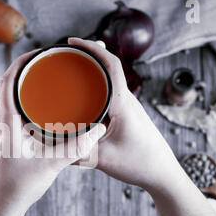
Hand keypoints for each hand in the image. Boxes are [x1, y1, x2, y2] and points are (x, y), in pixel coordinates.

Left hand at [0, 50, 105, 215]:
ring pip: (10, 99)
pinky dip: (27, 102)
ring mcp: (3, 132)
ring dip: (24, 86)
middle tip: (48, 62)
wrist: (3, 207)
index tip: (40, 52)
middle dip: (26, 70)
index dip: (22, 61)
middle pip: (8, 85)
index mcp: (6, 121)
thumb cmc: (19, 186)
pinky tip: (43, 108)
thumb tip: (100, 129)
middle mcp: (1, 123)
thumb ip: (77, 146)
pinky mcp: (8, 141)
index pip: (8, 80)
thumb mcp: (51, 163)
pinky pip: (15, 112)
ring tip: (46, 79)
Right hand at [68, 38, 181, 190]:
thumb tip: (53, 146)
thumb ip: (77, 151)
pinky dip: (94, 92)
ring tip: (69, 76)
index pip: (110, 65)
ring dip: (91, 76)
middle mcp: (127, 100)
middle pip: (107, 69)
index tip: (72, 42)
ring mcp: (128, 108)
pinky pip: (109, 97)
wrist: (162, 173)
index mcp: (123, 104)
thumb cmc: (139, 163)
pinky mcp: (126, 116)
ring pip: (108, 84)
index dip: (92, 49)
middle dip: (87, 58)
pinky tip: (81, 101)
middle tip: (64, 57)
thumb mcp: (103, 159)